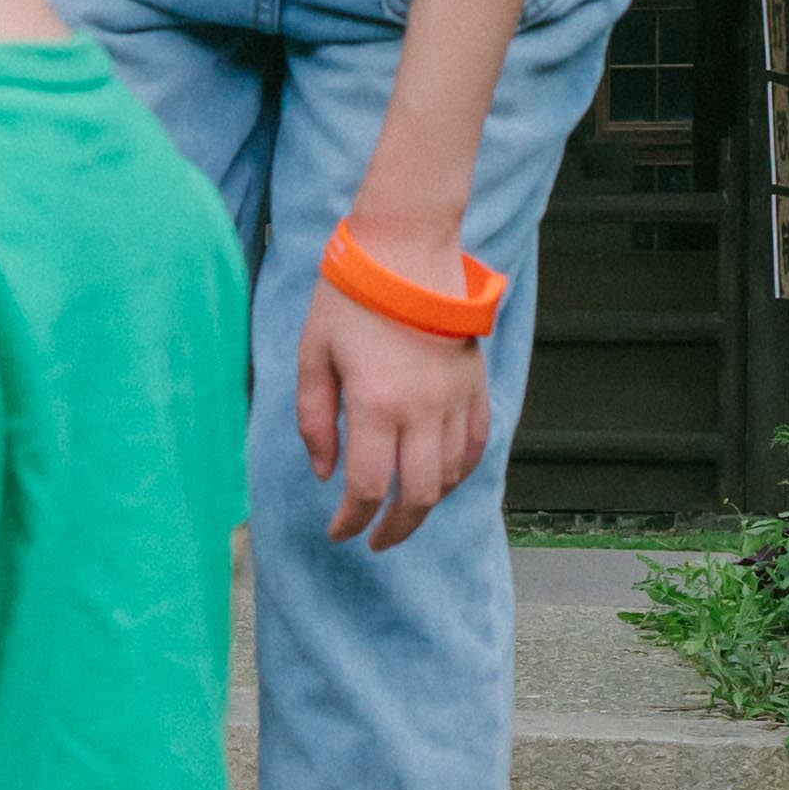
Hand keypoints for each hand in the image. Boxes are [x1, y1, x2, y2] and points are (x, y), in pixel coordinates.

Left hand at [295, 256, 499, 549]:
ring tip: (402, 514)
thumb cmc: (349, 298)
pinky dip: (458, 474)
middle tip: (375, 541)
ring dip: (425, 506)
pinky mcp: (475, 384)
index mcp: (376, 404)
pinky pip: (475, 446)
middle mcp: (422, 410)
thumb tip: (324, 474)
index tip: (338, 533)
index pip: (366, 488)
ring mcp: (455, 399)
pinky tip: (438, 481)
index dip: (351, 522)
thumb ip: (315, 420)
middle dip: (394, 530)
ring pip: (449, 478)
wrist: (406, 248)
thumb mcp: (313, 356)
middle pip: (417, 497)